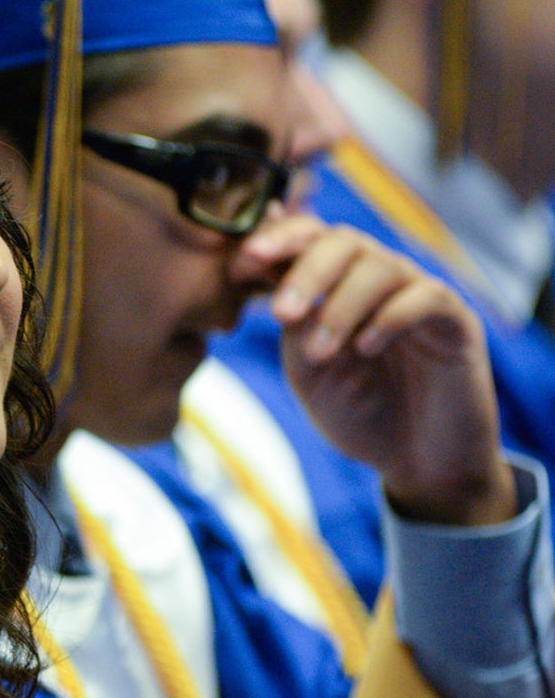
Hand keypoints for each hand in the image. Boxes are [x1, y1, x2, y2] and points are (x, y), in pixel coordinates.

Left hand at [231, 215, 515, 526]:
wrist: (417, 461)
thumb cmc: (359, 412)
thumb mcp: (309, 371)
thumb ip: (290, 323)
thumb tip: (259, 268)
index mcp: (336, 284)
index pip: (308, 237)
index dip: (274, 240)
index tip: (240, 266)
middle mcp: (377, 278)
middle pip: (343, 240)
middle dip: (306, 270)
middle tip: (281, 313)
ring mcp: (417, 293)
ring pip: (380, 267)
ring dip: (342, 306)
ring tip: (321, 353)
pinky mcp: (456, 319)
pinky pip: (425, 296)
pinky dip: (390, 317)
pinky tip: (365, 349)